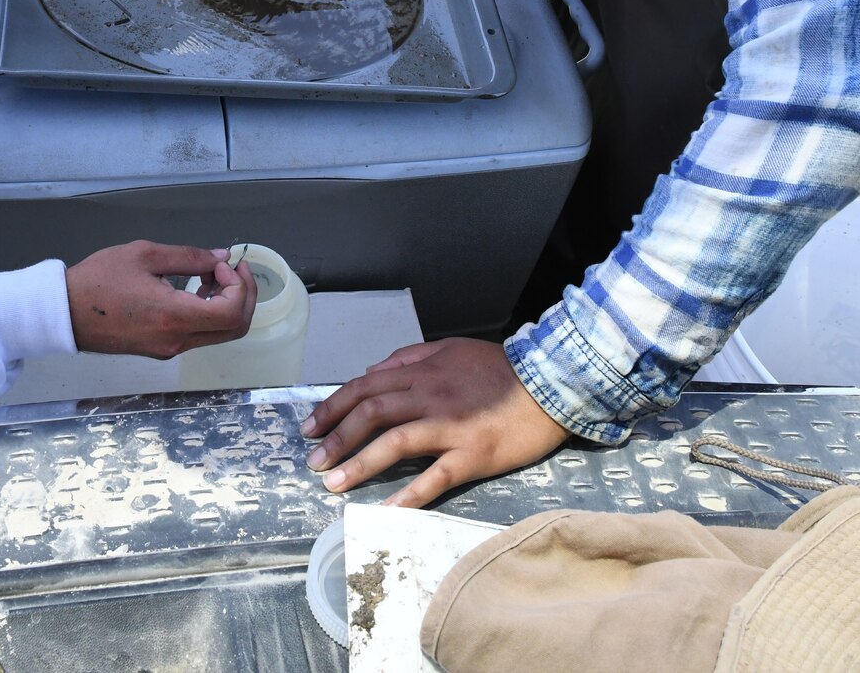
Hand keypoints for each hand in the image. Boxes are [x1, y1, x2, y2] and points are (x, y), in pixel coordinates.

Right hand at [66, 242, 257, 357]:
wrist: (64, 313)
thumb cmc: (99, 280)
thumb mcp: (145, 255)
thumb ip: (190, 257)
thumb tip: (222, 258)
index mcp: (174, 317)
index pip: (232, 313)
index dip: (239, 286)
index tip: (224, 264)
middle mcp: (177, 341)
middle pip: (234, 329)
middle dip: (243, 296)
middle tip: (232, 268)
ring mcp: (169, 350)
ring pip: (219, 334)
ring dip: (225, 303)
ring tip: (208, 274)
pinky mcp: (160, 350)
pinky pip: (199, 335)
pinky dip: (208, 312)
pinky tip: (194, 289)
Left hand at [301, 337, 569, 508]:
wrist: (549, 384)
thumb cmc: (498, 369)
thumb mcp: (450, 349)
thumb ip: (409, 358)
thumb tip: (372, 373)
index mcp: (422, 371)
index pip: (365, 387)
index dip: (333, 407)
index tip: (310, 427)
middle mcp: (430, 395)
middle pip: (372, 413)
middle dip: (336, 438)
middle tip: (314, 463)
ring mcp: (452, 426)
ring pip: (395, 442)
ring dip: (360, 464)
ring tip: (334, 485)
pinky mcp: (473, 454)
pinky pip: (436, 476)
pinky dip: (410, 494)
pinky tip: (388, 511)